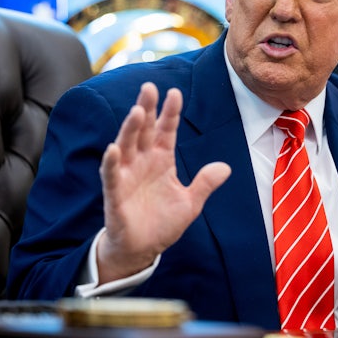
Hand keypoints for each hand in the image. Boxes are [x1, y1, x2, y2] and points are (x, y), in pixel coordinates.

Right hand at [96, 82, 231, 281]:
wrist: (143, 250)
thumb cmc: (162, 223)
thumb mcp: (190, 203)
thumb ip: (205, 184)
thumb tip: (225, 168)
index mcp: (161, 160)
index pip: (166, 130)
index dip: (170, 112)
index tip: (175, 92)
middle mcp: (143, 162)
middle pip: (144, 130)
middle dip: (146, 109)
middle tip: (149, 87)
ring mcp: (128, 175)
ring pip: (127, 146)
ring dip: (130, 129)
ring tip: (136, 111)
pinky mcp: (115, 194)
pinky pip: (112, 175)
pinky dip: (112, 162)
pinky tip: (113, 149)